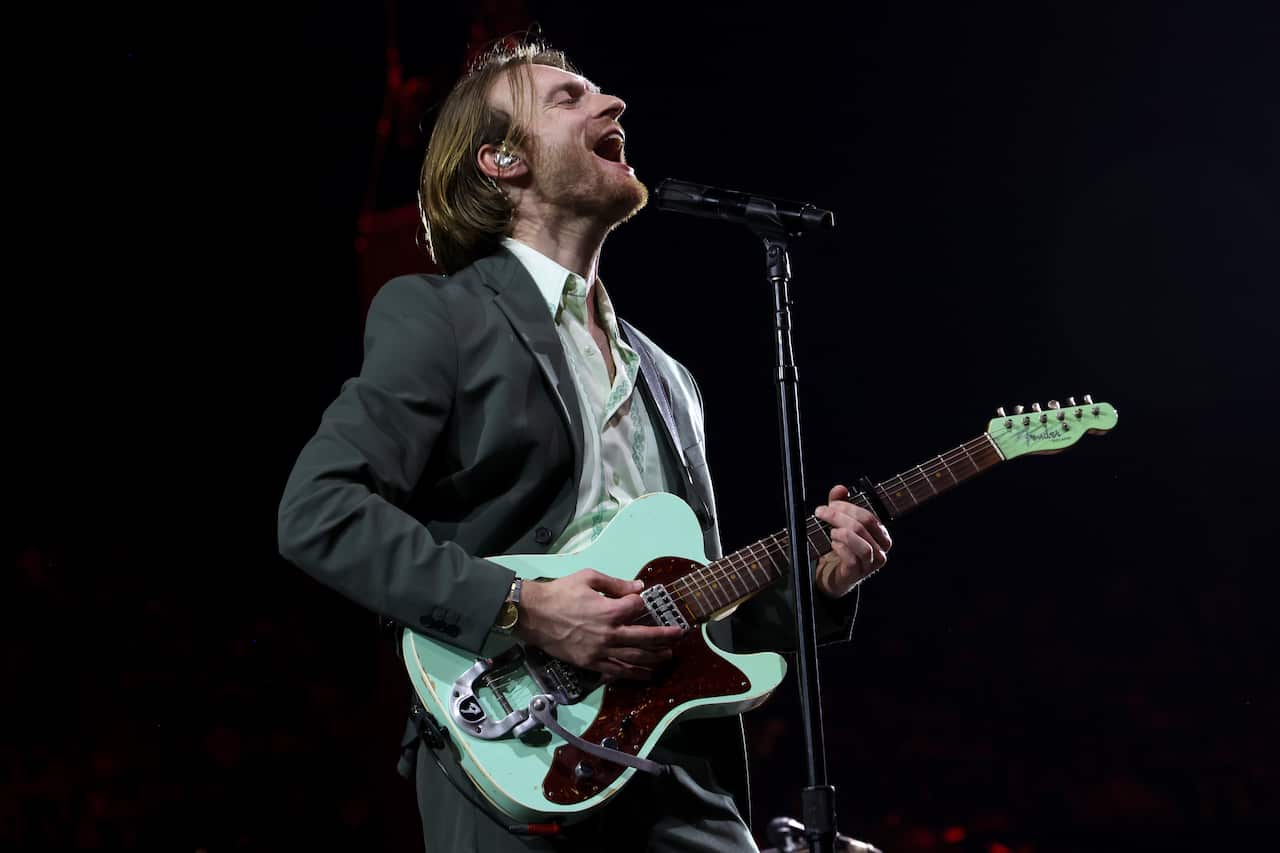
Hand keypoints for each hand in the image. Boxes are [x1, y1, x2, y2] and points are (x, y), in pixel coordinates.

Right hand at [514, 569, 683, 678]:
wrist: (533, 616)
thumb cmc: (559, 593)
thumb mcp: (588, 578)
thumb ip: (616, 583)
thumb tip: (639, 588)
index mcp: (609, 611)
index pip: (637, 608)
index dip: (641, 603)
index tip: (640, 601)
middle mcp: (609, 634)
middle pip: (645, 638)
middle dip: (664, 637)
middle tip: (678, 635)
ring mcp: (600, 652)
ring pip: (634, 658)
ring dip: (654, 658)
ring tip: (668, 656)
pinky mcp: (591, 664)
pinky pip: (617, 671)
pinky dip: (633, 673)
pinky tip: (645, 673)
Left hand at [812, 484, 892, 597]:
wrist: (834, 573)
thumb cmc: (841, 545)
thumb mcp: (839, 522)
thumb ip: (840, 504)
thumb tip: (840, 488)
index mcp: (881, 534)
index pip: (868, 516)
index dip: (848, 508)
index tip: (830, 504)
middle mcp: (881, 549)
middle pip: (862, 527)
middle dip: (838, 516)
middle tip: (821, 512)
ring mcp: (871, 563)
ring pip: (862, 545)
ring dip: (842, 534)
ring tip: (831, 532)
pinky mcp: (858, 574)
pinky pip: (853, 559)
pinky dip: (840, 548)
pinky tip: (833, 544)